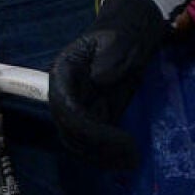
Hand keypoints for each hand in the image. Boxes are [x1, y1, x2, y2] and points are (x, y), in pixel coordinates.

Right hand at [50, 0, 173, 168]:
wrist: (128, 35)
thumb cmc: (121, 33)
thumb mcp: (118, 39)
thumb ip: (110, 57)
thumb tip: (99, 80)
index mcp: (64, 72)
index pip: (64, 106)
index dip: (83, 125)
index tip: (111, 136)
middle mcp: (65, 93)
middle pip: (69, 129)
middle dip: (95, 145)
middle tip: (127, 153)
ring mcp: (79, 107)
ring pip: (79, 141)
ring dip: (102, 155)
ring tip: (130, 160)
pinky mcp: (95, 116)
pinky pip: (95, 141)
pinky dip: (109, 153)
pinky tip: (129, 159)